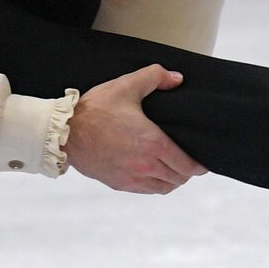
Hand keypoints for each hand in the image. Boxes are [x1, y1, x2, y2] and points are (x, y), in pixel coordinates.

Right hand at [63, 64, 208, 193]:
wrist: (65, 132)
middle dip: (187, 172)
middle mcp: (145, 165)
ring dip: (172, 181)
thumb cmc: (95, 109)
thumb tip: (176, 78)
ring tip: (173, 170)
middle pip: (178, 178)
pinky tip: (153, 175)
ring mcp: (131, 177)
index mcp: (152, 143)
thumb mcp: (126, 86)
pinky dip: (155, 185)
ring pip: (163, 188)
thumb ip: (155, 76)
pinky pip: (145, 190)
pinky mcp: (118, 183)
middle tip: (189, 163)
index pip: (187, 165)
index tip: (202, 163)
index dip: (199, 166)